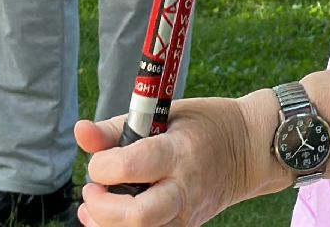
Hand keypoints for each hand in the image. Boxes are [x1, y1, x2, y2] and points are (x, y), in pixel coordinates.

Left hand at [73, 99, 261, 226]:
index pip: (132, 166)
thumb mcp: (166, 113)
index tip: (99, 159)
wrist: (249, 150)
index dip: (103, 165)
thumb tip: (81, 132)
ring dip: (106, 224)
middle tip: (93, 190)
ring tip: (97, 204)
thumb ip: (117, 127)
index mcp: (180, 152)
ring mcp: (186, 214)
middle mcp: (184, 188)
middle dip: (102, 208)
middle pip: (137, 216)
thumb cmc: (207, 125)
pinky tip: (111, 216)